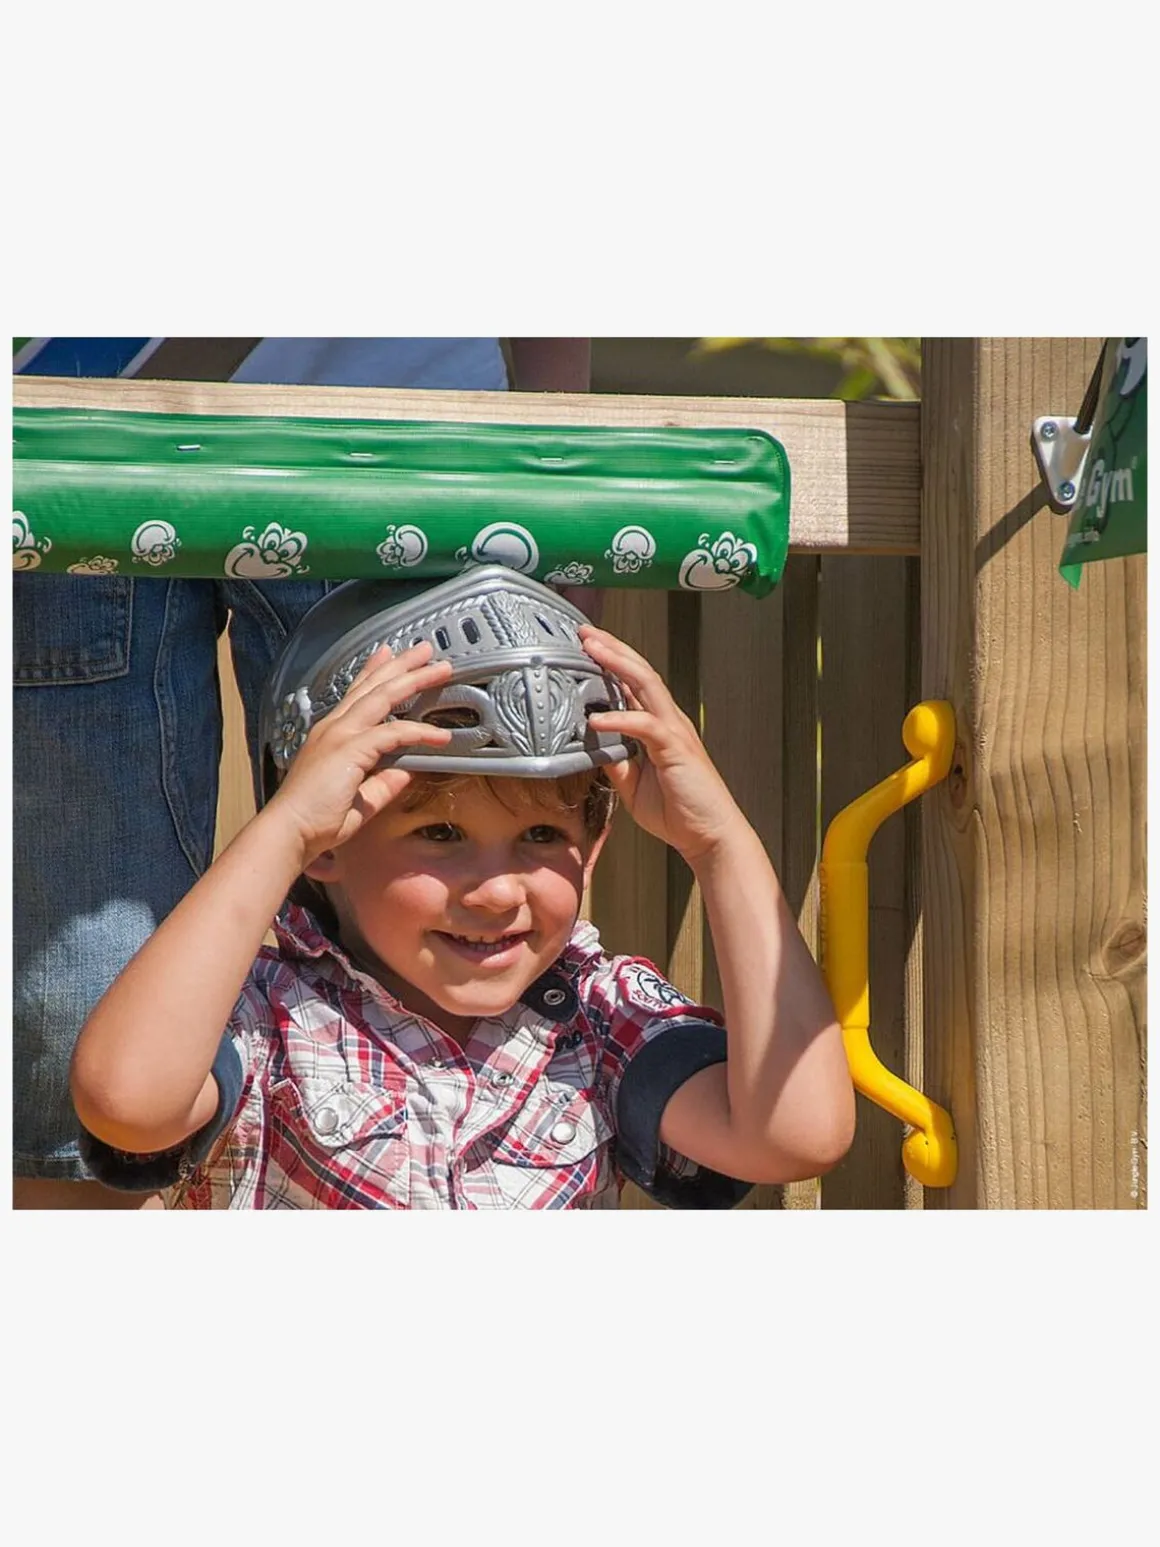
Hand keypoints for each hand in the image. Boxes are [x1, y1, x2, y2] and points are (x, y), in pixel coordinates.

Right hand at [268, 642, 452, 863]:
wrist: (289, 831)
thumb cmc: (314, 821)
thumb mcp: (359, 799)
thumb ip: (382, 783)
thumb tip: (407, 772)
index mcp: (331, 734)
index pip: (357, 693)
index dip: (374, 672)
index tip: (389, 655)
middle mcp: (334, 728)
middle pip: (373, 686)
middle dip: (401, 665)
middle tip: (424, 649)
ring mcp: (340, 735)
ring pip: (384, 696)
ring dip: (414, 679)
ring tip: (440, 668)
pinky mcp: (349, 749)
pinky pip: (393, 734)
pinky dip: (419, 732)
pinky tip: (440, 735)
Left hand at [579, 626, 746, 862]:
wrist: (710, 835)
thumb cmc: (679, 811)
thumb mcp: (634, 785)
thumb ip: (616, 761)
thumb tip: (592, 744)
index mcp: (658, 726)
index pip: (633, 684)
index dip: (611, 662)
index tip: (586, 646)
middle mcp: (668, 721)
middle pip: (639, 672)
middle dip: (612, 648)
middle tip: (584, 631)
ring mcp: (674, 731)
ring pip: (646, 685)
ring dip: (617, 664)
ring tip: (592, 648)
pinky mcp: (676, 748)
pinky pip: (645, 726)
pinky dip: (620, 719)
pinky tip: (597, 718)